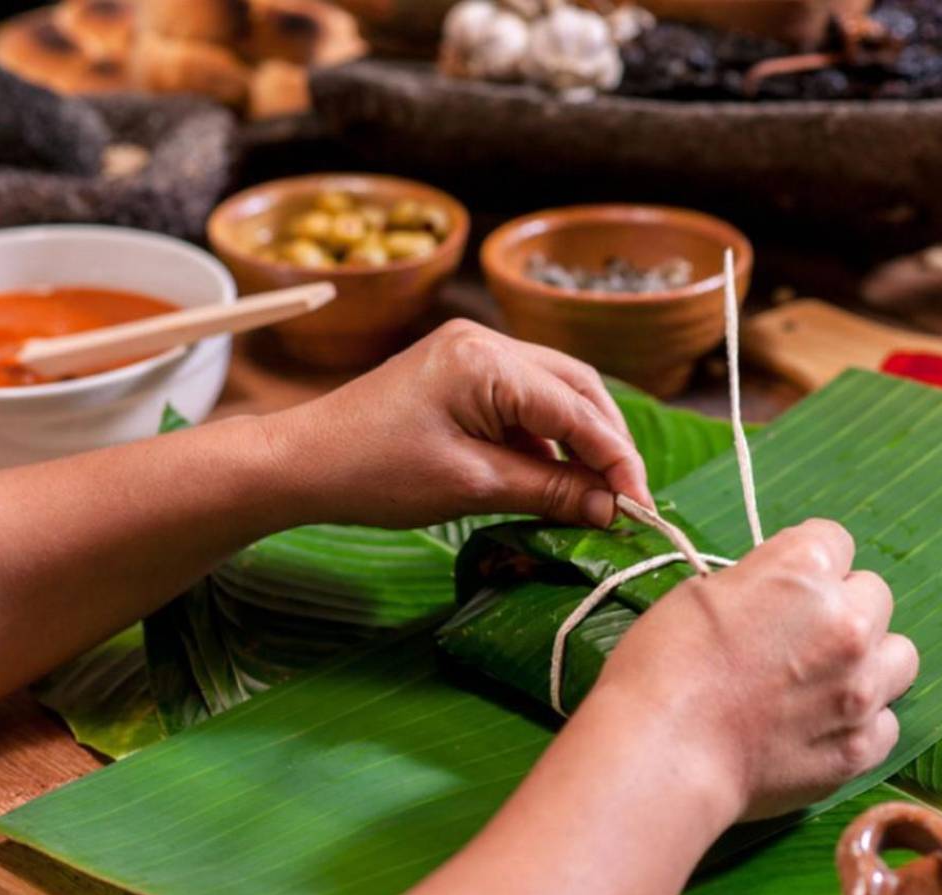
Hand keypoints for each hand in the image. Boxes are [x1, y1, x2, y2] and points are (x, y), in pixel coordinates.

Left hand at [263, 319, 651, 529]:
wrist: (300, 462)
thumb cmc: (375, 474)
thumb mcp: (471, 486)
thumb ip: (550, 489)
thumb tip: (613, 506)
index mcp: (487, 360)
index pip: (577, 409)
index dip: (617, 460)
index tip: (641, 506)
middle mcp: (486, 341)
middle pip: (576, 387)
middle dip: (607, 442)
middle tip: (628, 496)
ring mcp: (471, 351)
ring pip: (553, 391)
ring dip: (579, 439)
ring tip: (596, 491)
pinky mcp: (460, 370)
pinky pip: (522, 399)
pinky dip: (544, 437)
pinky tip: (553, 474)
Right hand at [593, 519, 918, 823]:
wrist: (664, 753)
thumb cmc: (662, 666)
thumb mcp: (700, 594)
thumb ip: (758, 586)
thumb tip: (777, 600)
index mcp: (803, 568)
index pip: (834, 540)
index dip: (807, 565)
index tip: (784, 589)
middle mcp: (847, 619)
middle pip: (874, 595)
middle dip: (842, 609)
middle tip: (798, 639)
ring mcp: (862, 687)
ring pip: (900, 656)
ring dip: (868, 663)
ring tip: (824, 683)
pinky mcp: (862, 746)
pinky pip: (886, 723)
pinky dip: (859, 724)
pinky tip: (818, 730)